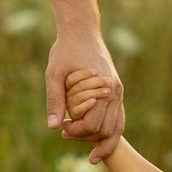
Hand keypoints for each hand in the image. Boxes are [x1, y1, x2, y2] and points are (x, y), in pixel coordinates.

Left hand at [47, 31, 123, 157]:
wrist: (82, 31)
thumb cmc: (66, 51)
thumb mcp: (54, 74)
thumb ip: (55, 100)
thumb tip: (53, 127)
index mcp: (103, 88)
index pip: (92, 125)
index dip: (76, 132)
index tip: (62, 127)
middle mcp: (115, 92)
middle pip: (106, 131)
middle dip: (86, 137)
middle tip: (65, 132)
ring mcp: (118, 93)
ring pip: (117, 128)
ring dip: (99, 139)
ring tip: (79, 139)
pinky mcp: (116, 92)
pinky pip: (117, 118)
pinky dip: (106, 130)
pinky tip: (91, 134)